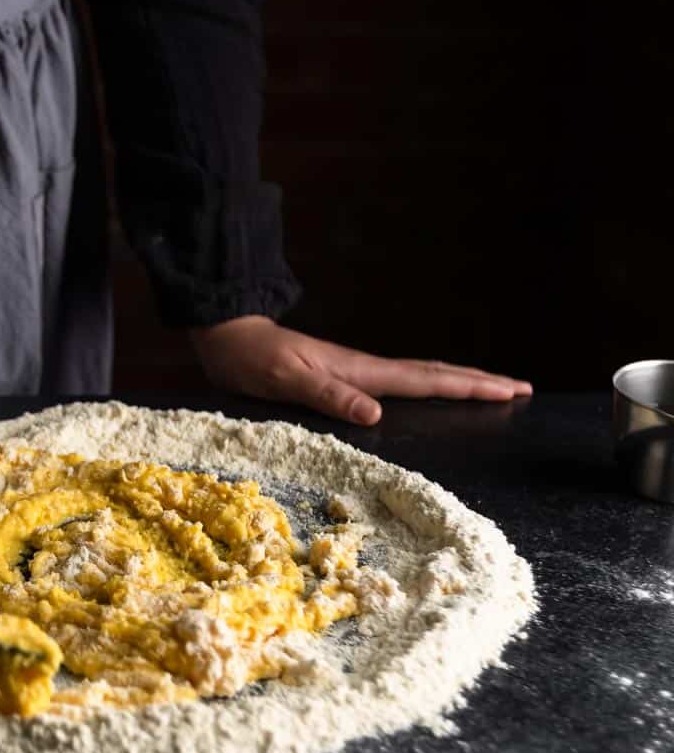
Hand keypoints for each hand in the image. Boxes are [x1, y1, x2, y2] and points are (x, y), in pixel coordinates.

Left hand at [189, 316, 531, 425]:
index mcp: (361, 371)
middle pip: (434, 373)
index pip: (427, 380)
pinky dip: (426, 386)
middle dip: (478, 381)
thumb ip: (330, 395)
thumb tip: (376, 414)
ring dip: (457, 381)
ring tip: (490, 389)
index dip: (470, 387)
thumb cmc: (255, 360)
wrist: (230, 338)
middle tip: (522, 388)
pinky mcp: (342, 376)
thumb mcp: (288, 381)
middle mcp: (366, 370)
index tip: (512, 391)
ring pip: (420, 376)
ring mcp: (355, 372)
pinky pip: (399, 383)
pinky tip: (426, 393)